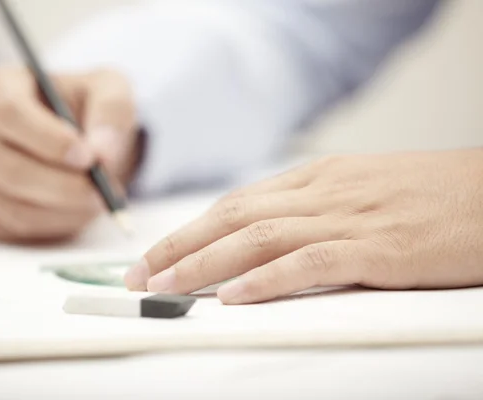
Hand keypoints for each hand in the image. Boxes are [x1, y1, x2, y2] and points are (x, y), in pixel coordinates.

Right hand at [0, 65, 139, 241]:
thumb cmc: (89, 108)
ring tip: (99, 198)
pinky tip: (76, 208)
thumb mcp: (110, 91)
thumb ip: (111, 110)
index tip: (87, 157)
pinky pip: (16, 228)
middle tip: (103, 191)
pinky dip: (56, 225)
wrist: (82, 143)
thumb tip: (101, 153)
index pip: (8, 112)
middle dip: (62, 186)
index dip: (48, 139)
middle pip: (6, 167)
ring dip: (65, 210)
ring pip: (13, 206)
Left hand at [125, 149, 482, 303]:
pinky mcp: (378, 250)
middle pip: (232, 218)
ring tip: (164, 288)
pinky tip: (233, 295)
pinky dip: (267, 280)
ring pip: (258, 238)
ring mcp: (348, 219)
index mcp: (316, 179)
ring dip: (204, 263)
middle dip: (178, 247)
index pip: (235, 204)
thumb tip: (265, 231)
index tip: (154, 256)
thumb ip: (313, 206)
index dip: (188, 231)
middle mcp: (322, 194)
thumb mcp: (359, 189)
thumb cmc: (430, 194)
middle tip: (138, 276)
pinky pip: (311, 263)